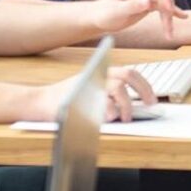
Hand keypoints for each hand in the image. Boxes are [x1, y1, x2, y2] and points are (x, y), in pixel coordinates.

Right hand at [32, 64, 155, 122]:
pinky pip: (102, 103)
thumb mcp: (90, 90)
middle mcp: (96, 74)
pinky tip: (110, 118)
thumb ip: (109, 93)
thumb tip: (134, 105)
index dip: (144, 85)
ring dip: (126, 104)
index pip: (130, 73)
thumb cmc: (66, 100)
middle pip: (127, 76)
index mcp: (101, 71)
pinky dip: (109, 111)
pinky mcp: (81, 96)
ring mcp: (89, 84)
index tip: (152, 100)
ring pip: (117, 88)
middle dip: (143, 90)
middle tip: (149, 105)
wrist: (39, 102)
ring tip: (125, 117)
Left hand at [83, 0, 183, 39]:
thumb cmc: (103, 13)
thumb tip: (148, 1)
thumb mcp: (117, 11)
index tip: (169, 8)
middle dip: (168, 9)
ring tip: (170, 32)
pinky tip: (181, 17)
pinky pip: (162, 8)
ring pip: (164, 4)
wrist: (98, 19)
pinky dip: (171, 14)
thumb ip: (132, 5)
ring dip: (169, 17)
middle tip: (169, 24)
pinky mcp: (148, 4)